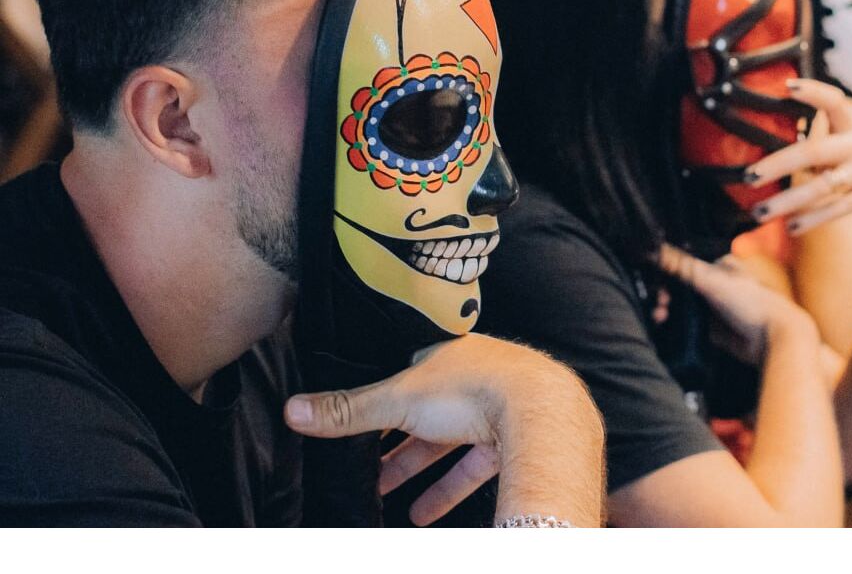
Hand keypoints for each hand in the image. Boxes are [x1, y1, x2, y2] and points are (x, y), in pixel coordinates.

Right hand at [284, 334, 603, 526]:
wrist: (543, 412)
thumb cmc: (477, 388)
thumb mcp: (400, 398)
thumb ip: (349, 409)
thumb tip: (294, 410)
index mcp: (446, 353)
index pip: (402, 374)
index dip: (378, 401)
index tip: (354, 426)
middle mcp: (473, 376)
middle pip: (424, 412)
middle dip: (394, 443)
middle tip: (363, 468)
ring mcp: (496, 407)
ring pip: (448, 441)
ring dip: (417, 469)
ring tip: (385, 496)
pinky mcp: (512, 439)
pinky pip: (473, 467)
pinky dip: (448, 489)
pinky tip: (423, 513)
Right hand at [658, 244, 816, 365]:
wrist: (773, 339)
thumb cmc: (751, 303)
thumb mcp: (713, 280)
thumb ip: (682, 265)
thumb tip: (654, 249)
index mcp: (719, 266)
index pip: (683, 263)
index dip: (665, 272)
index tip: (653, 281)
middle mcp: (716, 284)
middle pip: (679, 285)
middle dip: (664, 294)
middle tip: (657, 305)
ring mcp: (714, 306)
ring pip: (681, 305)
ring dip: (666, 309)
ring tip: (660, 317)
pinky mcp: (712, 328)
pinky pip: (687, 324)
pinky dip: (674, 324)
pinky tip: (664, 326)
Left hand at [745, 79, 851, 238]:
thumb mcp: (850, 159)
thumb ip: (821, 153)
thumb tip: (770, 160)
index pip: (835, 103)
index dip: (814, 92)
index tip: (787, 86)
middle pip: (815, 150)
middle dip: (778, 164)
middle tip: (749, 177)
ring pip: (823, 185)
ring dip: (788, 201)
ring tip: (759, 213)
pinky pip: (840, 206)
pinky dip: (813, 218)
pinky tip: (791, 227)